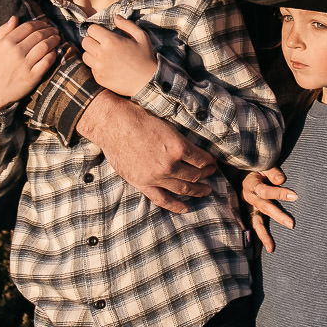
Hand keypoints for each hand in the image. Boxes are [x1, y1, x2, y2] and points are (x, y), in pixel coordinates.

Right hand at [0, 16, 60, 111]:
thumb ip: (2, 31)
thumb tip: (14, 18)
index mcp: (6, 43)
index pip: (28, 27)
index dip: (39, 23)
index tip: (45, 24)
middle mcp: (16, 52)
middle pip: (39, 35)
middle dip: (49, 30)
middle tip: (54, 30)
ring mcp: (25, 65)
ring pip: (45, 46)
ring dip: (54, 40)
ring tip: (57, 38)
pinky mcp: (32, 77)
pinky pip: (47, 61)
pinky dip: (53, 54)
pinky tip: (55, 51)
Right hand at [77, 91, 215, 212]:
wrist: (113, 124)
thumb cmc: (139, 118)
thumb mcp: (167, 125)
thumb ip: (180, 142)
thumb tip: (192, 151)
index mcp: (178, 147)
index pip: (201, 159)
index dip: (209, 162)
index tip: (213, 163)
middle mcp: (170, 164)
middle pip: (195, 175)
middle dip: (206, 175)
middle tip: (212, 175)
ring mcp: (156, 176)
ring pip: (183, 188)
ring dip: (197, 190)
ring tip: (206, 191)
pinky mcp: (143, 183)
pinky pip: (162, 199)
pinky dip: (175, 205)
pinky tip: (186, 208)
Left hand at [81, 17, 157, 97]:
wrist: (147, 81)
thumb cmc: (145, 57)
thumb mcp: (141, 36)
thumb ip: (127, 24)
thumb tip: (115, 17)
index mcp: (111, 41)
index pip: (91, 29)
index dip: (96, 30)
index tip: (103, 34)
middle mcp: (101, 53)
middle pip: (85, 42)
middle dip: (92, 41)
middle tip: (102, 44)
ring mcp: (99, 67)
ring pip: (85, 55)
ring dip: (92, 54)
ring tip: (103, 55)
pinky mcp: (99, 78)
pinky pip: (91, 68)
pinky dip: (96, 66)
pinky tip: (108, 66)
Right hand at [242, 168, 296, 251]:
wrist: (241, 173)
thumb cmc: (257, 169)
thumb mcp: (263, 166)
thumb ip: (272, 172)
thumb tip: (282, 180)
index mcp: (252, 185)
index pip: (266, 191)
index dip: (279, 193)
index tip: (295, 196)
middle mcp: (249, 198)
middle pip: (264, 208)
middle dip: (278, 216)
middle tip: (292, 224)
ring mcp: (248, 208)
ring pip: (255, 222)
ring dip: (263, 235)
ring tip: (271, 248)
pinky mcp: (250, 214)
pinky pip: (254, 227)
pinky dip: (259, 238)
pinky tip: (266, 248)